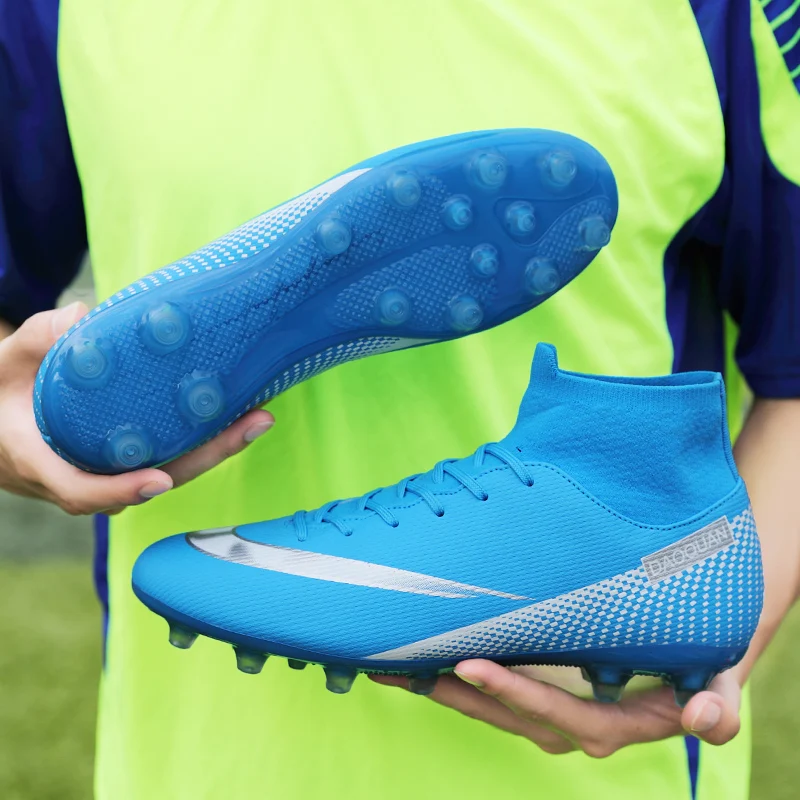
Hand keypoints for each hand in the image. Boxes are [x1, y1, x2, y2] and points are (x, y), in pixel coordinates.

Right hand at [0, 302, 274, 514]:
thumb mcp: (2, 363)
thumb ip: (36, 339)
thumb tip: (81, 317)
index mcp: (42, 464)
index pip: (83, 491)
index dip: (120, 490)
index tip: (158, 480)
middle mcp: (84, 480)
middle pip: (152, 483)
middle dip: (207, 457)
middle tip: (254, 423)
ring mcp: (110, 477)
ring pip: (169, 473)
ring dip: (216, 449)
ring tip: (259, 416)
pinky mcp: (127, 466)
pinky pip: (169, 459)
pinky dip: (203, 441)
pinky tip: (236, 414)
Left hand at [372, 660, 741, 756]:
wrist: (692, 669)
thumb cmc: (701, 671)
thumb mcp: (719, 687)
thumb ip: (718, 709)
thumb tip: (704, 722)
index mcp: (610, 725)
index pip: (554, 711)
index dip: (513, 691)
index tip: (469, 664)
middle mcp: (572, 727)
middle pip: (504, 713)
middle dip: (452, 691)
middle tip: (399, 665)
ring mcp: (552, 713)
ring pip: (490, 706)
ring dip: (442, 686)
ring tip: (394, 663)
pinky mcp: (541, 696)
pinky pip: (494, 691)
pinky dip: (457, 677)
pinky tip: (425, 656)